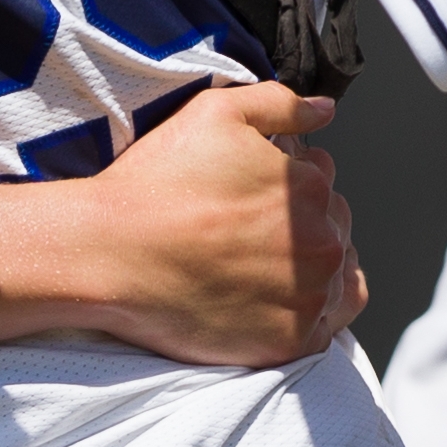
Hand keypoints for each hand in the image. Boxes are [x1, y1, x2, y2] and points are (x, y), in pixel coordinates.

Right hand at [65, 82, 363, 369]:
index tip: (251, 194)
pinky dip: (313, 312)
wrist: (109, 253)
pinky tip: (277, 299)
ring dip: (313, 268)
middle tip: (250, 231)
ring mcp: (308, 298)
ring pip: (336, 276)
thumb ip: (280, 104)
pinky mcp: (289, 342)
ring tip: (264, 265)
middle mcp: (320, 244)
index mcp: (309, 187)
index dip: (287, 180)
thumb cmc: (156, 183)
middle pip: (331, 226)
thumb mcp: (216, 113)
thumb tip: (325, 110)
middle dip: (302, 223)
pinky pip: (327, 327)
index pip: (321, 177)